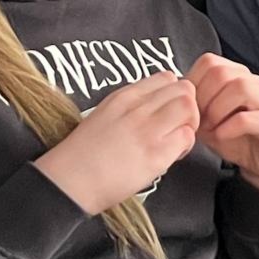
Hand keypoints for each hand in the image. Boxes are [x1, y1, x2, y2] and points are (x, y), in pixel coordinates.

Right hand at [34, 73, 199, 215]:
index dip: (175, 94)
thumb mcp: (105, 115)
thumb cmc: (83, 155)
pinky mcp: (155, 154)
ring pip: (189, 108)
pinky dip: (185, 146)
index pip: (167, 77)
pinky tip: (170, 156)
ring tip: (174, 141)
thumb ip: (131, 107)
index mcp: (123, 97)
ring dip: (189, 124)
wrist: (68, 182)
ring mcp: (147, 130)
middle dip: (188, 107)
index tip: (169, 111)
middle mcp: (137, 108)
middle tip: (177, 127)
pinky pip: (186, 137)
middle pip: (184, 89)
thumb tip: (157, 108)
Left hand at [187, 54, 258, 199]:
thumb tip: (175, 99)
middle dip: (203, 97)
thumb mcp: (207, 121)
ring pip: (240, 87)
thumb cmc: (236, 139)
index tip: (189, 108)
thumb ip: (193, 107)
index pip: (209, 62)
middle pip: (221, 71)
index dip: (193, 84)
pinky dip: (229, 127)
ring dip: (217, 109)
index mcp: (236, 77)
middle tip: (199, 120)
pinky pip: (249, 118)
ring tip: (211, 128)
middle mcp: (253, 83)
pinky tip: (222, 136)